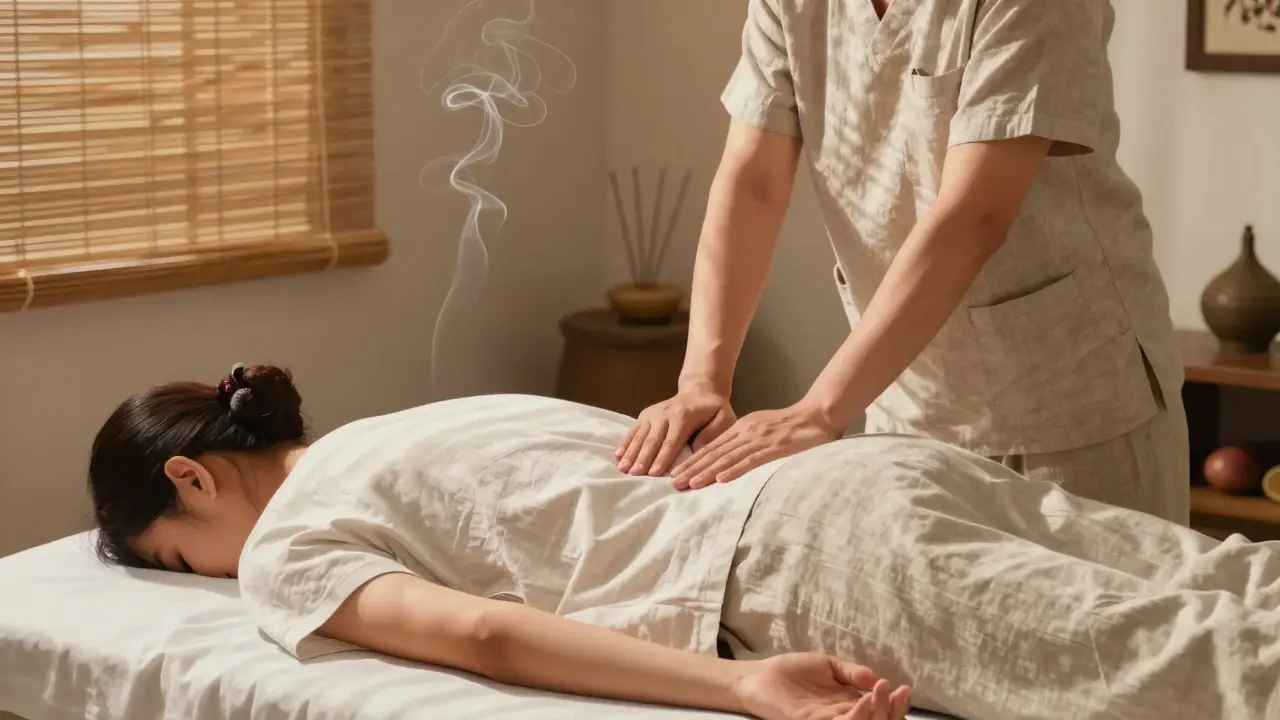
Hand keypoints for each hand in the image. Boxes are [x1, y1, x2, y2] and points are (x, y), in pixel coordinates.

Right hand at [616, 388, 736, 476]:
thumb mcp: (724, 417)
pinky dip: (626, 443)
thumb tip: (698, 449)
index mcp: (683, 416)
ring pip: (640, 436)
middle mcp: (665, 413)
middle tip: (634, 475)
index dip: (663, 458)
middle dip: (642, 458)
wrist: (700, 391)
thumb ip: (713, 432)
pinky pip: (633, 430)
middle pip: (652, 440)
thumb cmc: (714, 410)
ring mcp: (653, 413)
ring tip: (623, 468)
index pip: (671, 441)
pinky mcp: (645, 415)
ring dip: (631, 453)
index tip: (654, 473)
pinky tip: (618, 455)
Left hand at [671, 401, 840, 490]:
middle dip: (692, 469)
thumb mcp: (764, 431)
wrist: (819, 414)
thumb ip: (747, 443)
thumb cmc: (794, 426)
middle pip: (714, 453)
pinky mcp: (774, 447)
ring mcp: (759, 439)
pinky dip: (735, 470)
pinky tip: (721, 480)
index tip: (676, 474)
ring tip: (689, 484)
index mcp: (742, 429)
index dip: (693, 461)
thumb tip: (729, 461)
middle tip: (673, 484)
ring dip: (707, 472)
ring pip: (727, 458)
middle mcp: (746, 433)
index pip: (712, 448)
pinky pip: (751, 460)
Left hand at [733, 653, 911, 719]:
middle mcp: (842, 717)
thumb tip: (875, 678)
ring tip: (881, 690)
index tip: (905, 689)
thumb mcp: (828, 665)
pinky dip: (856, 715)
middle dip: (892, 711)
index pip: (879, 712)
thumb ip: (852, 672)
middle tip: (897, 690)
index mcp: (848, 705)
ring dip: (877, 712)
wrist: (759, 676)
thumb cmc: (792, 671)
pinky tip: (863, 699)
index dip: (895, 705)